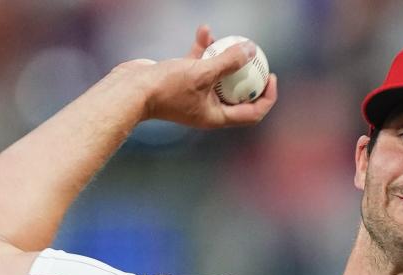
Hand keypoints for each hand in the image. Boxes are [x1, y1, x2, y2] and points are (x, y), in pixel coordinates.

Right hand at [128, 25, 277, 127]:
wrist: (131, 90)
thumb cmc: (165, 87)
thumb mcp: (201, 73)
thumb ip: (227, 62)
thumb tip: (251, 50)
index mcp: (216, 116)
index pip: (251, 112)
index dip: (266, 97)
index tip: (271, 77)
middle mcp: (207, 109)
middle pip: (238, 94)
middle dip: (250, 76)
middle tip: (259, 59)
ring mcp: (194, 95)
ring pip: (218, 75)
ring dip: (224, 57)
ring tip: (231, 39)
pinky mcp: (182, 80)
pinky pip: (199, 63)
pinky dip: (202, 49)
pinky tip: (204, 30)